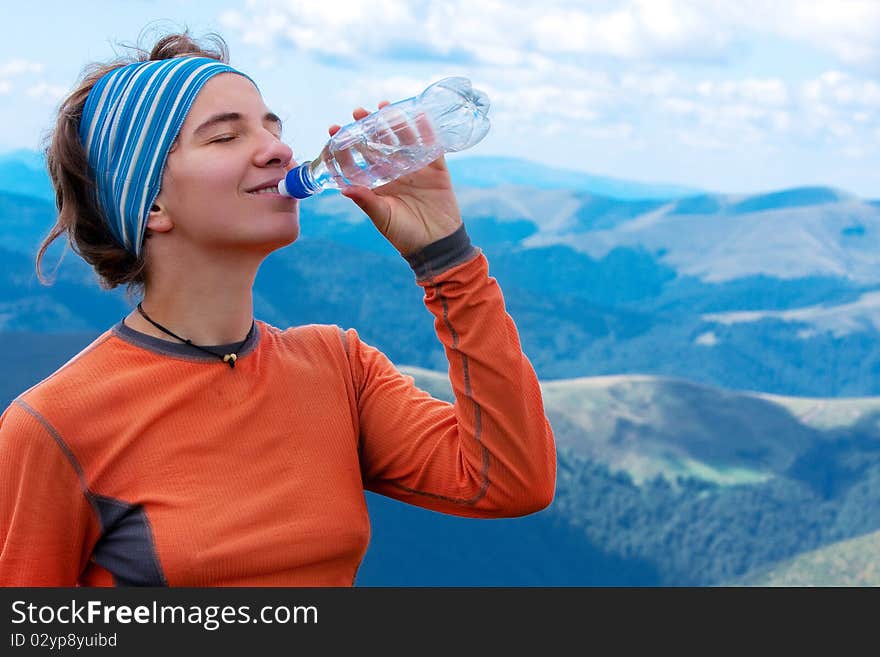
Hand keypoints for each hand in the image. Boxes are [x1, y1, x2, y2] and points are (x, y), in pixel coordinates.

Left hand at [329, 102, 462, 255]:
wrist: (437, 244)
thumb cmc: (405, 235)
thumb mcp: (383, 218)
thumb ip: (366, 201)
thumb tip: (344, 188)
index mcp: (378, 184)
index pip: (360, 159)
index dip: (347, 146)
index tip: (334, 131)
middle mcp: (394, 172)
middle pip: (380, 144)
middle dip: (368, 127)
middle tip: (357, 113)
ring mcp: (415, 168)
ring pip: (403, 139)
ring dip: (394, 122)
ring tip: (382, 107)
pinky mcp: (435, 168)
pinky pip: (430, 145)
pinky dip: (425, 129)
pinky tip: (417, 113)